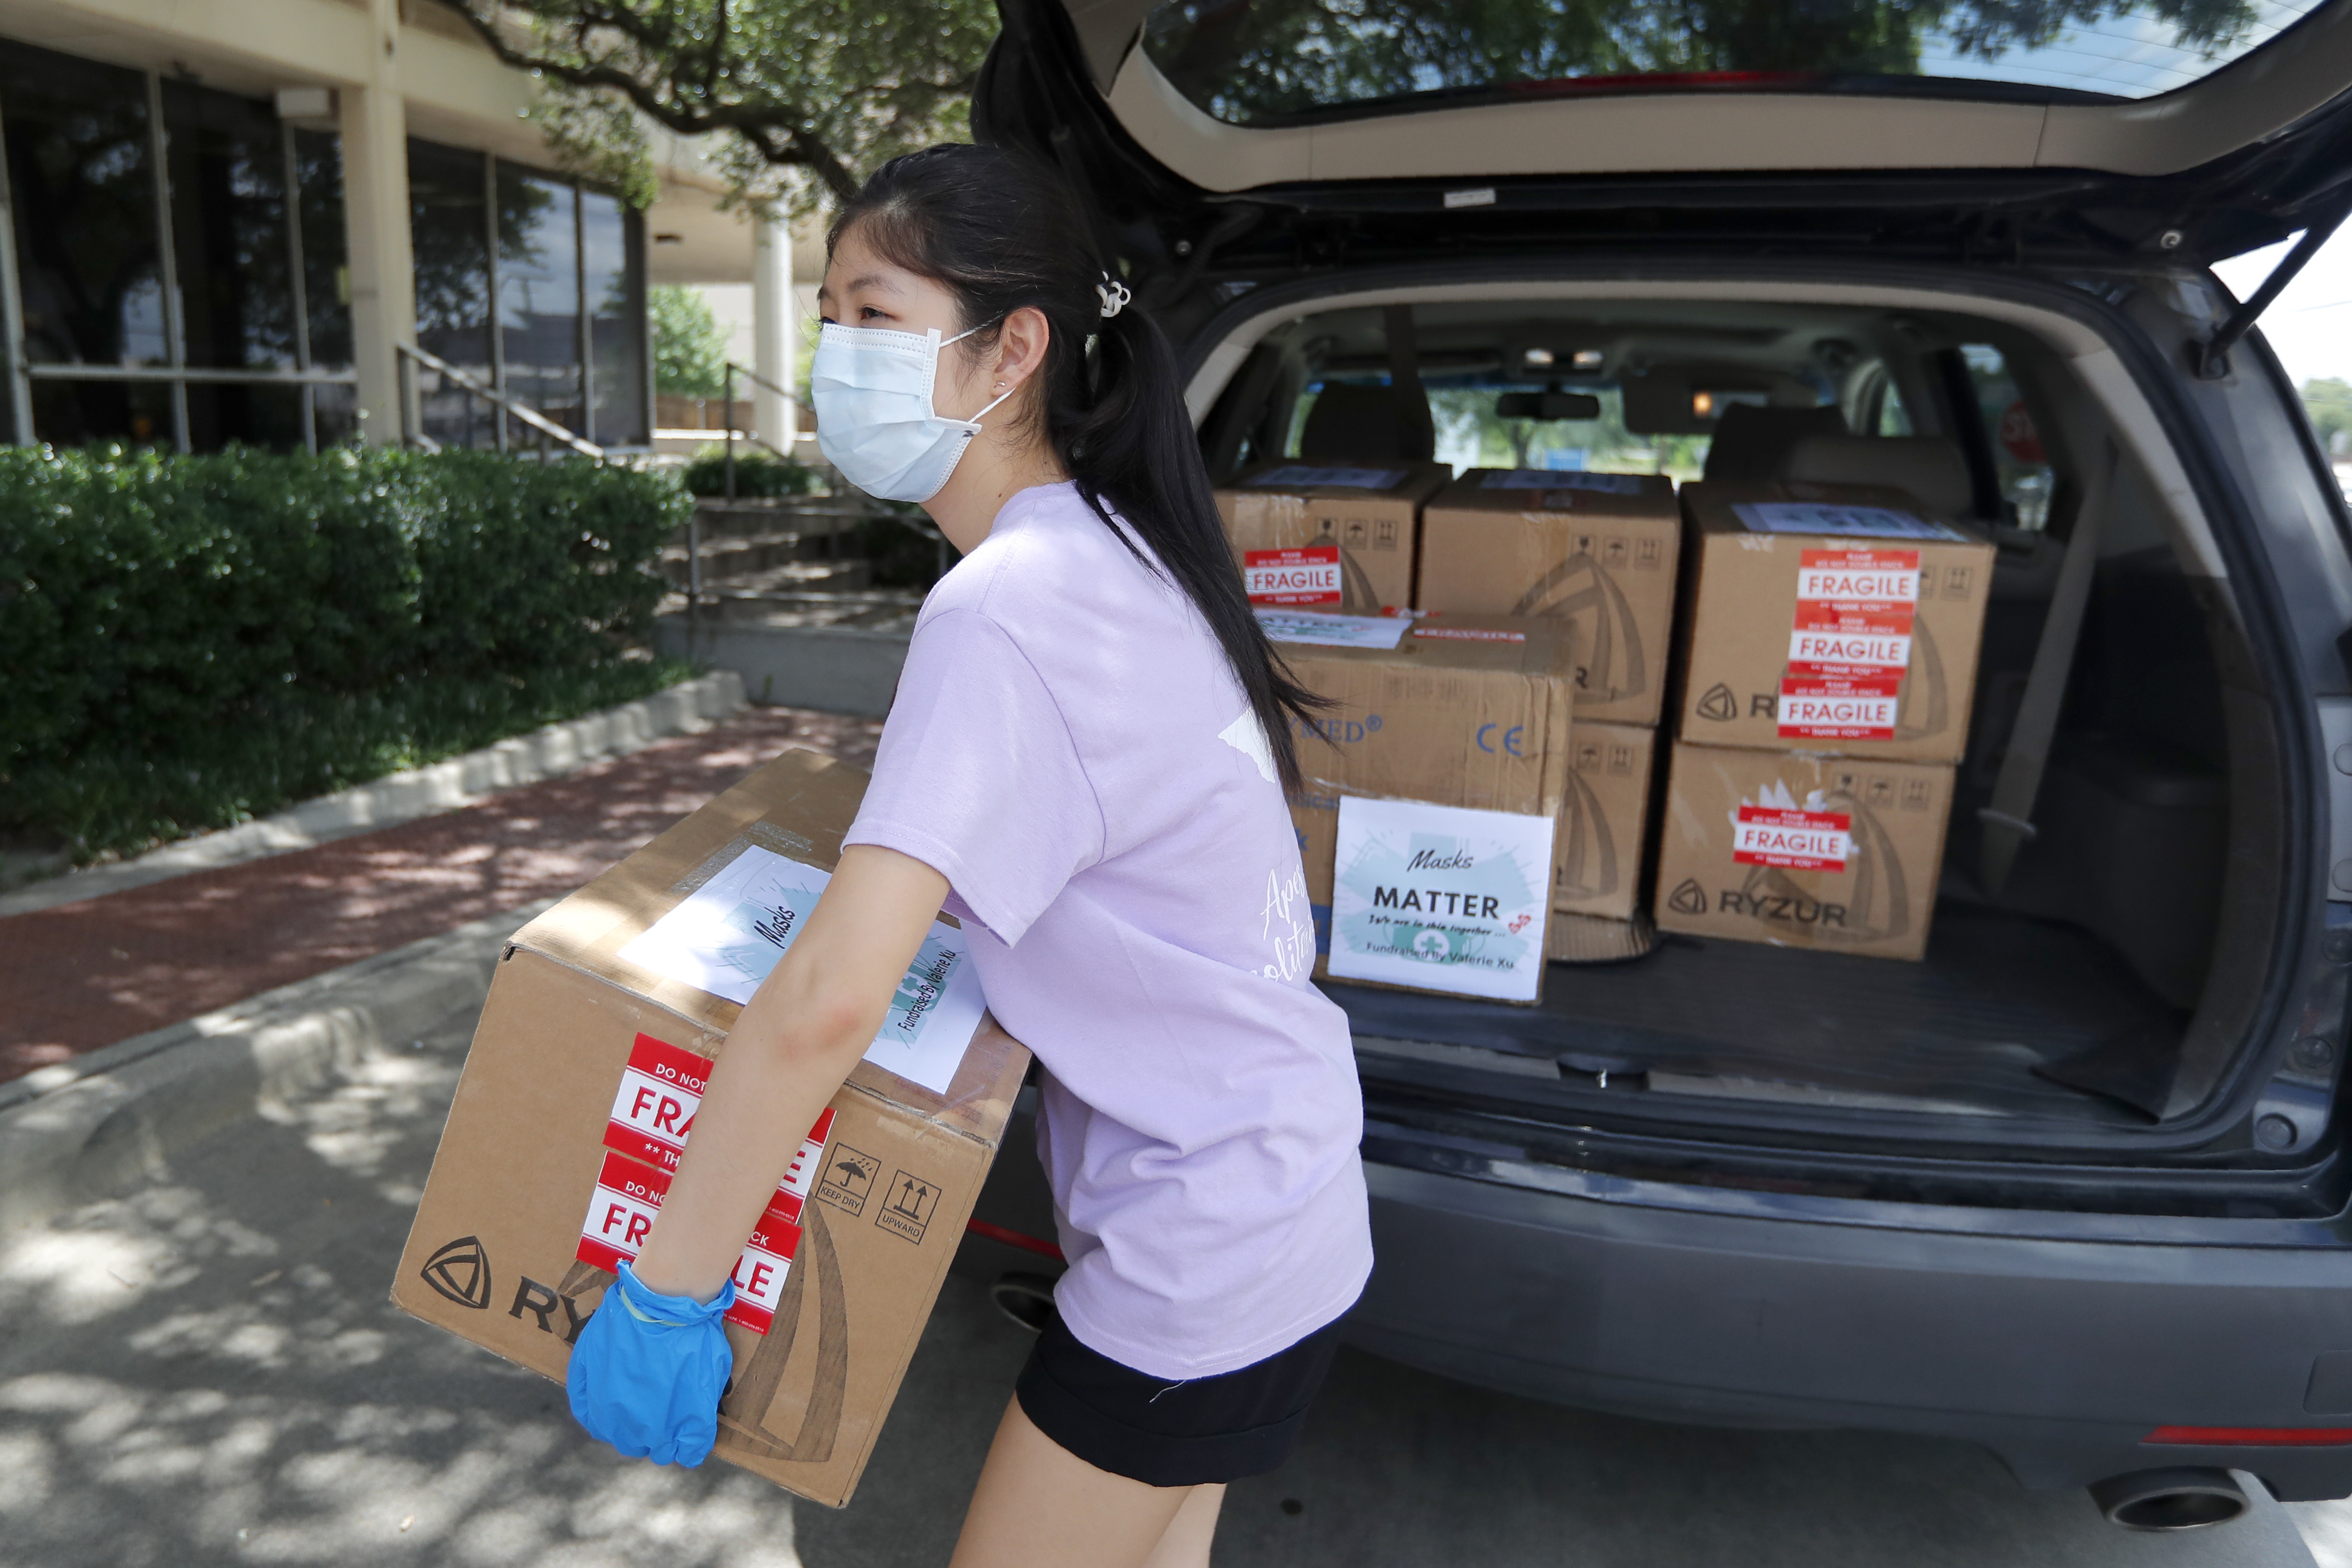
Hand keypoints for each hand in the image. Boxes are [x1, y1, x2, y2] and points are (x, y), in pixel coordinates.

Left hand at [567, 1262, 736, 1465]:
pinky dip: (692, 1446)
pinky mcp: (695, 1418)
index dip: (620, 1417)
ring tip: (676, 1415)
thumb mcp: (586, 1353)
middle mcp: (630, 1428)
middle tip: (655, 1401)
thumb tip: (589, 1403)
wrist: (663, 1305)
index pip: (607, 1431)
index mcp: (603, 1412)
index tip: (632, 1401)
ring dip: (666, 1439)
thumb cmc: (624, 1323)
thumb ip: (583, 1385)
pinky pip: (694, 1448)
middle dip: (642, 1428)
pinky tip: (692, 1437)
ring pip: (663, 1451)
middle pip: (634, 1443)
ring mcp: (664, 1427)